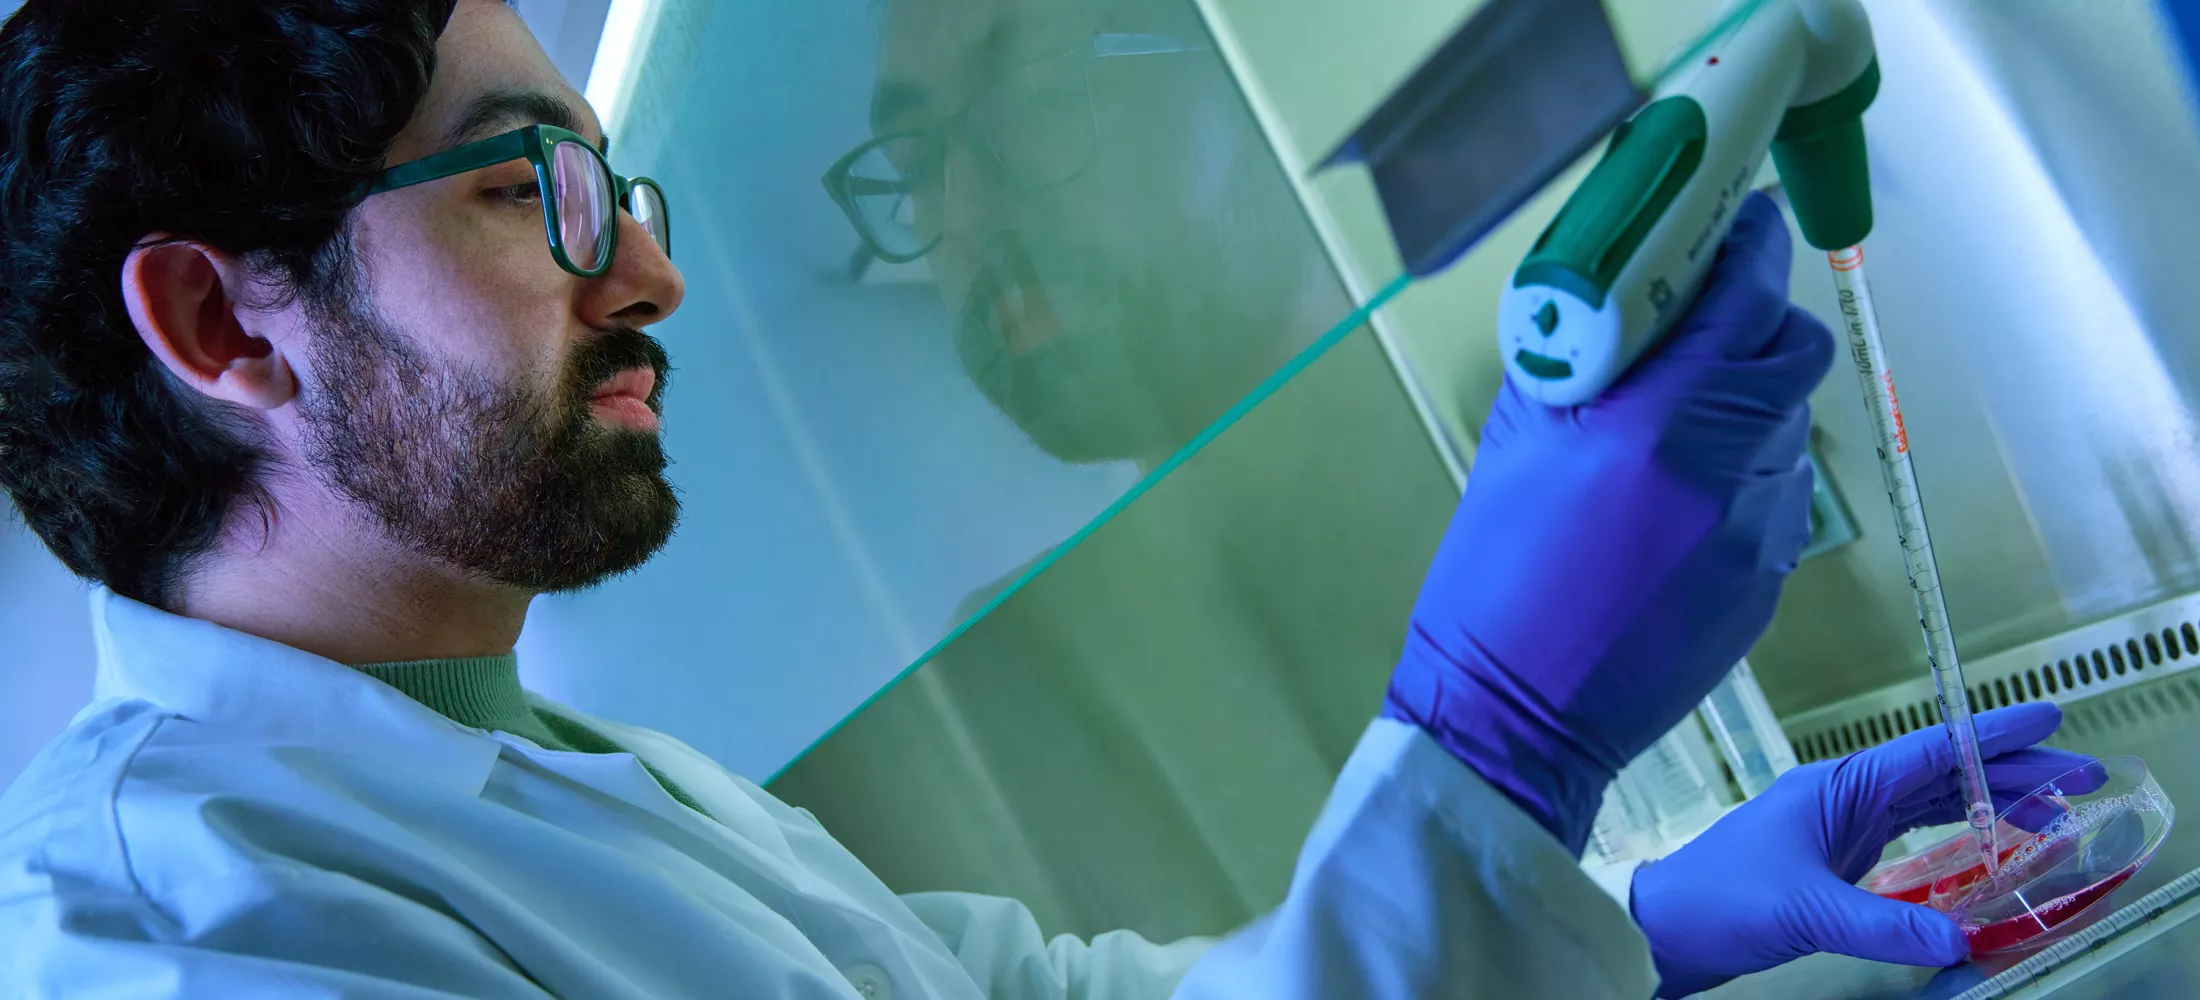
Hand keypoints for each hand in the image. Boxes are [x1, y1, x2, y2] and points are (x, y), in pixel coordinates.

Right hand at [1383, 192, 1833, 850]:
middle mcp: (1722, 470)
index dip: (1750, 244)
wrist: (1512, 715)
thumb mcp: (1514, 445)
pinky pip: (1776, 500)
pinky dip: (1741, 478)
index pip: (1743, 297)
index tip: (1741, 219)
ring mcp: (1756, 532)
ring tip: (1679, 426)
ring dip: (1748, 403)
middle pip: (1792, 353)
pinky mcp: (1766, 582)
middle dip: (1761, 321)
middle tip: (1711, 320)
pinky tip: (1678, 506)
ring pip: (1787, 427)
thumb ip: (1578, 362)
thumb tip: (1617, 293)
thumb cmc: (1493, 580)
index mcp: (1651, 424)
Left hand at [1632, 702, 2098, 996]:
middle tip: (2081, 781)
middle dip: (2013, 774)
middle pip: (1943, 775)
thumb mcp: (1803, 910)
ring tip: (2053, 815)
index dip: (1993, 737)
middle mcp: (1844, 797)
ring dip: (1992, 805)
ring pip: (1932, 805)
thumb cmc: (1717, 899)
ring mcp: (1841, 828)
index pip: (1930, 751)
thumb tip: (1959, 938)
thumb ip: (1881, 923)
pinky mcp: (1837, 861)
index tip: (2050, 721)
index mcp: (1837, 786)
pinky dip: (1956, 837)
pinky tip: (1988, 848)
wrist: (1663, 924)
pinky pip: (1912, 838)